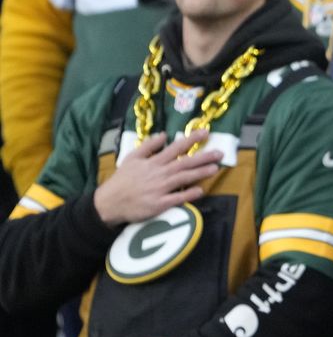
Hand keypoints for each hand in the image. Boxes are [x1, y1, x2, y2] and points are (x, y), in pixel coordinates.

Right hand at [93, 131, 221, 225]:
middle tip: (220, 153)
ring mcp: (159, 189)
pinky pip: (176, 198)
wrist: (109, 202)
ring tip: (215, 168)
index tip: (206, 132)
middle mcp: (159, 173)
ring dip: (200, 173)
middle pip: (184, 163)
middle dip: (203, 157)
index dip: (191, 140)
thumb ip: (148, 146)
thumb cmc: (122, 180)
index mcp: (153, 162)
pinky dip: (188, 194)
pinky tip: (200, 191)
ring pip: (183, 179)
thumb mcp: (131, 158)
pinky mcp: (158, 204)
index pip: (176, 148)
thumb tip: (163, 134)